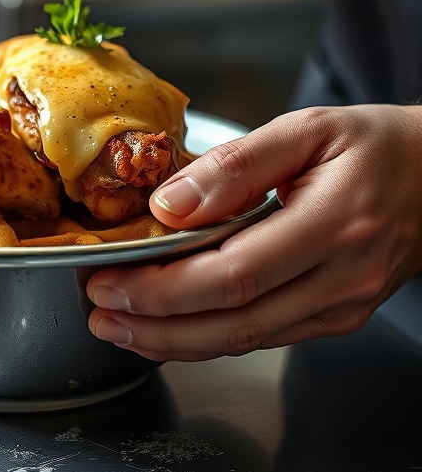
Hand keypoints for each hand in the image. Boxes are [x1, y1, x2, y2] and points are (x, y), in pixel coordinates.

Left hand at [86, 105, 421, 359]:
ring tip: (117, 328)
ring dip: (173, 342)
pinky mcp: (337, 317)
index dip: (161, 289)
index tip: (107, 282)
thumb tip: (169, 205)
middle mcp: (344, 277)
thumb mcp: (305, 129)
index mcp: (335, 223)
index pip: (233, 274)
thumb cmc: (373, 146)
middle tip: (98, 315)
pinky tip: (167, 328)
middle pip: (233, 322)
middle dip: (154, 326)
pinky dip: (208, 338)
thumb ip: (236, 166)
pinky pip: (264, 337)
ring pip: (246, 341)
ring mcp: (343, 305)